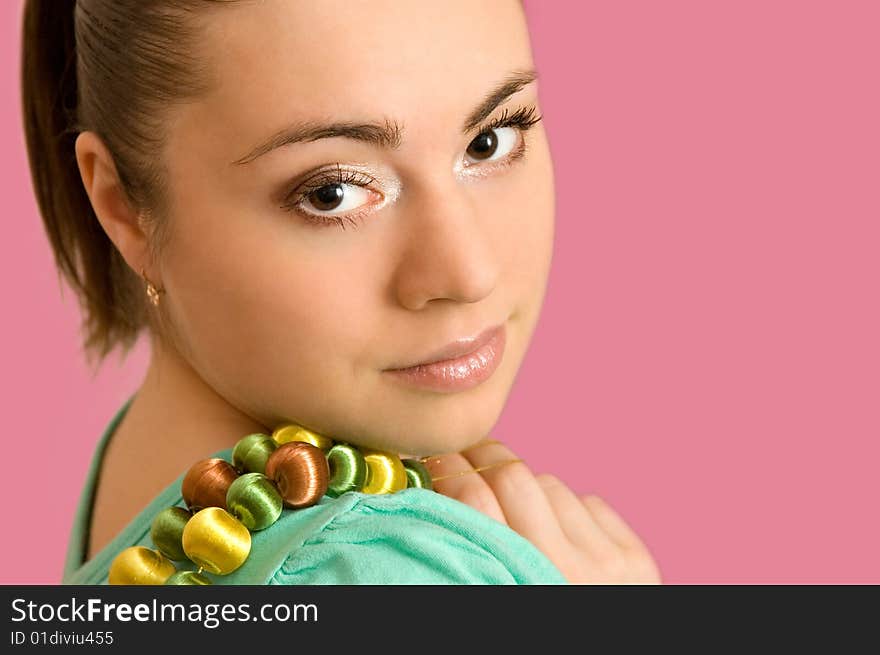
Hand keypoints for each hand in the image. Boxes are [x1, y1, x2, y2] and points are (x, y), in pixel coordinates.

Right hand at [424, 439, 662, 583]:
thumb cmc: (535, 641)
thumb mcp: (489, 598)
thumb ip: (467, 560)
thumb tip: (435, 499)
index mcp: (515, 584)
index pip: (474, 500)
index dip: (449, 471)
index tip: (434, 459)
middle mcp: (565, 569)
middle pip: (514, 476)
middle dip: (484, 459)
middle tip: (466, 456)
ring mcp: (608, 561)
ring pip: (552, 483)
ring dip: (529, 487)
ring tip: (516, 503)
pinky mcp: (636, 557)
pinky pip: (590, 502)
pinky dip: (570, 508)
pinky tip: (560, 528)